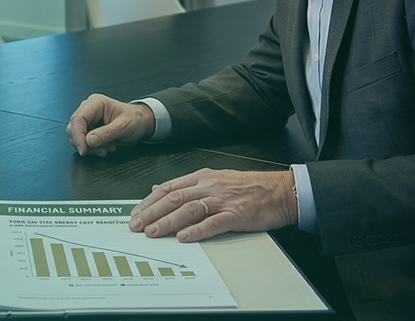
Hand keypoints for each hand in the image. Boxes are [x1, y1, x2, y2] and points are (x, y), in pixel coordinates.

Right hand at [66, 93, 155, 155]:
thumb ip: (106, 133)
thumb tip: (88, 140)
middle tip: (100, 150)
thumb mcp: (124, 127)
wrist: (141, 123)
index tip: (83, 150)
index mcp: (96, 103)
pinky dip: (92, 148)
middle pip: (73, 128)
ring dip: (90, 147)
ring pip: (76, 137)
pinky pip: (83, 141)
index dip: (78, 135)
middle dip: (84, 143)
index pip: (78, 118)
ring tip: (107, 147)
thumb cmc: (135, 119)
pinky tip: (105, 147)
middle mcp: (89, 109)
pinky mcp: (90, 128)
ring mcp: (89, 119)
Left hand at [129, 168, 296, 241]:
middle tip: (136, 225)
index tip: (135, 213)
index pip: (169, 188)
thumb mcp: (214, 179)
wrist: (280, 191)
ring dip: (167, 221)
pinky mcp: (236, 215)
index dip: (149, 201)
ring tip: (153, 232)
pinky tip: (183, 237)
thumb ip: (186, 185)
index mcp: (202, 177)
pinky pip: (213, 223)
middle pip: (174, 198)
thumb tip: (158, 189)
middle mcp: (209, 186)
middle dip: (151, 212)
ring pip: (189, 209)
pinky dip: (196, 230)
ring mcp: (223, 200)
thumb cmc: (248, 187)